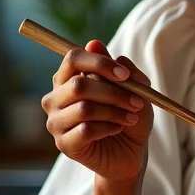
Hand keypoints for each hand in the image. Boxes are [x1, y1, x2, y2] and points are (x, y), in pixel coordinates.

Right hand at [42, 40, 153, 183]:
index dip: (99, 63)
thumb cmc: (129, 115)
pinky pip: (85, 130)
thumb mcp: (135, 89)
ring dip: (115, 112)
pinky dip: (108, 128)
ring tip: (132, 117)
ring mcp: (56, 122)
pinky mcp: (63, 144)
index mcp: (69, 78)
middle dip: (114, 92)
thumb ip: (119, 68)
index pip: (73, 58)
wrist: (132, 151)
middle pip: (79, 85)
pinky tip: (117, 129)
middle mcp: (56, 98)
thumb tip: (95, 43)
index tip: (125, 75)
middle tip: (138, 102)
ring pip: (84, 109)